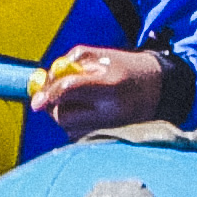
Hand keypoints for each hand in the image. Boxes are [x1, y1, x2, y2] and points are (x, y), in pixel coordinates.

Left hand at [32, 46, 170, 133]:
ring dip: (67, 115)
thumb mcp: (98, 55)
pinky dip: (77, 125)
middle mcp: (111, 112)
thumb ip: (68, 66)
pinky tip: (93, 114)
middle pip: (63, 115)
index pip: (68, 90)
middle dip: (55, 106)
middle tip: (60, 95)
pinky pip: (79, 135)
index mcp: (109, 85)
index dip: (49, 93)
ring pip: (68, 128)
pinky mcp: (109, 140)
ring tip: (85, 101)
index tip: (36, 101)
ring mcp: (111, 129)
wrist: (159, 89)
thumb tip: (42, 84)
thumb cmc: (125, 67)